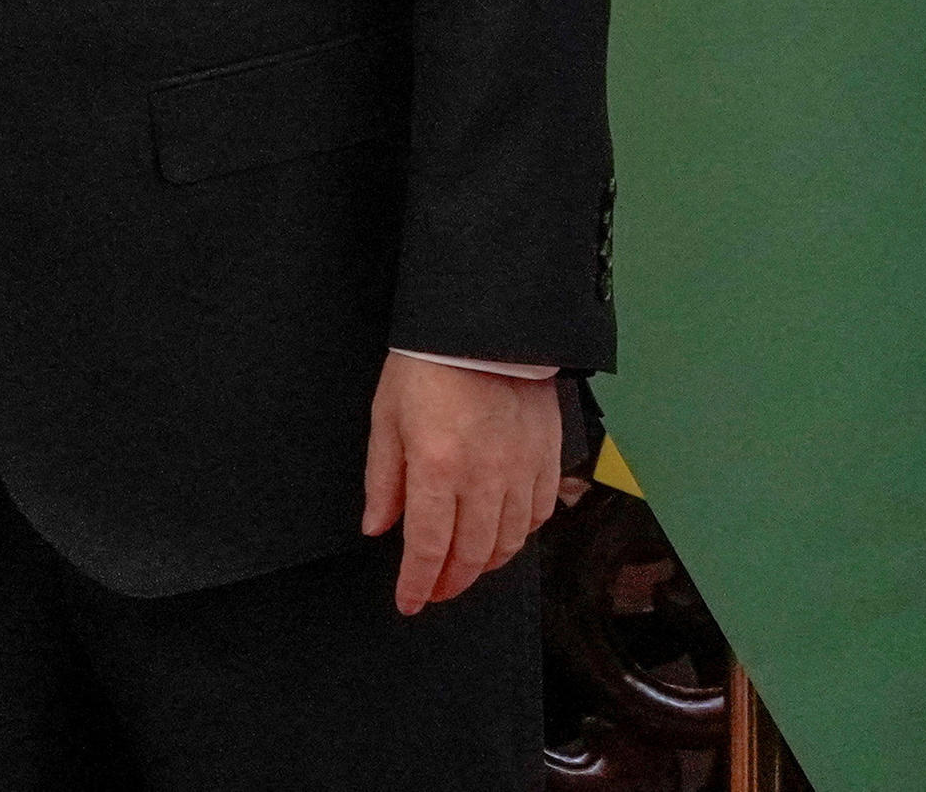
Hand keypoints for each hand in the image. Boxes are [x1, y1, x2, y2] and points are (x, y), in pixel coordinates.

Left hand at [364, 356, 562, 613]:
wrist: (484, 323)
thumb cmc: (428, 364)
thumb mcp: (386, 416)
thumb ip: (383, 478)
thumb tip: (377, 526)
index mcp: (437, 468)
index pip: (427, 548)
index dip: (417, 585)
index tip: (408, 602)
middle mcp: (484, 478)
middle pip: (471, 556)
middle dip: (450, 583)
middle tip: (434, 590)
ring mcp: (522, 470)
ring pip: (509, 543)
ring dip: (484, 565)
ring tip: (465, 567)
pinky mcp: (548, 458)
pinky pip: (540, 514)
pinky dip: (521, 535)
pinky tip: (504, 534)